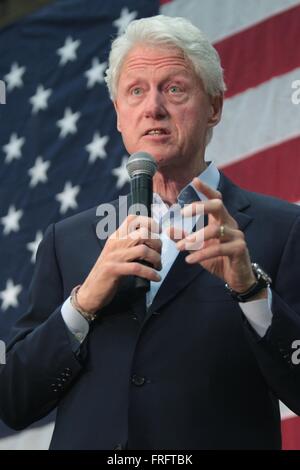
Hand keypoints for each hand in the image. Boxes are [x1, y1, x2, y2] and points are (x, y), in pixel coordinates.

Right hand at [77, 215, 161, 313]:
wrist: (91, 291)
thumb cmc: (108, 273)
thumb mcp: (117, 254)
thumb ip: (129, 244)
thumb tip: (151, 239)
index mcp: (116, 237)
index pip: (133, 219)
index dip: (149, 222)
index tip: (158, 233)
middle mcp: (115, 243)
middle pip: (143, 233)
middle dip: (157, 243)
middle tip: (159, 255)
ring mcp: (114, 256)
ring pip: (142, 250)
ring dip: (156, 259)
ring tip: (158, 267)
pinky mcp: (113, 270)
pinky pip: (137, 268)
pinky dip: (150, 273)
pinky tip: (155, 277)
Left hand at [168, 178, 257, 293]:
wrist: (237, 278)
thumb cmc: (218, 260)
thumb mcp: (198, 249)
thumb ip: (184, 239)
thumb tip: (167, 230)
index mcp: (221, 220)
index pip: (216, 199)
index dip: (206, 190)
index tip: (194, 181)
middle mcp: (230, 224)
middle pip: (218, 206)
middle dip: (200, 206)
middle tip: (183, 213)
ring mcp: (237, 236)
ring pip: (215, 230)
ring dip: (195, 238)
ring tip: (180, 247)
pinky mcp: (239, 249)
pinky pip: (218, 248)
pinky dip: (202, 254)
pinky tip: (189, 260)